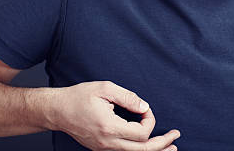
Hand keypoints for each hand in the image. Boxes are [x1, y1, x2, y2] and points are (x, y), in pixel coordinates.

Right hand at [50, 80, 179, 150]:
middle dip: (162, 145)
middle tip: (176, 137)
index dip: (150, 121)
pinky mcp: (101, 148)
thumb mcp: (105, 88)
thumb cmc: (79, 97)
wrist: (57, 110)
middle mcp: (107, 142)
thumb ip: (128, 98)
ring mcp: (104, 148)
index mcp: (109, 127)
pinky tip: (149, 146)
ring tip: (170, 148)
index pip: (140, 134)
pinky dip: (139, 150)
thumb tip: (145, 107)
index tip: (145, 110)